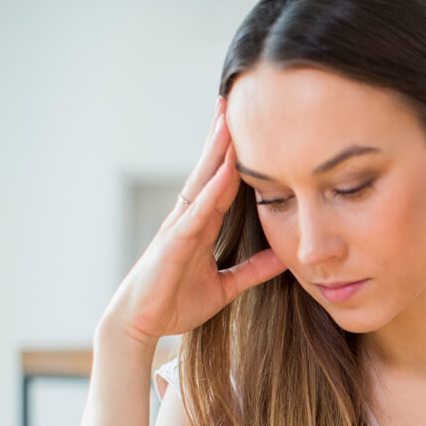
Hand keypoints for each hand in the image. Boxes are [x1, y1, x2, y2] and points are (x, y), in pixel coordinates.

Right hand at [103, 97, 285, 349]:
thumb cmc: (176, 302)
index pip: (222, 182)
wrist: (141, 325)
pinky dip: (211, 192)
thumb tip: (284, 258)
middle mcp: (189, 219)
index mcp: (202, 225)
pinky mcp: (173, 246)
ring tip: (228, 121)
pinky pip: (195, 214)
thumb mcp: (226, 286)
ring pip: (200, 183)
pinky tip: (224, 173)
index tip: (251, 125)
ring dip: (215, 153)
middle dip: (221, 138)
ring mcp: (179, 229)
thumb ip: (254, 270)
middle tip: (233, 100)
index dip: (235, 154)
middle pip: (209, 171)